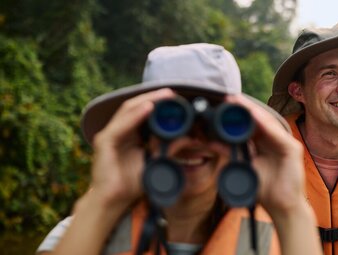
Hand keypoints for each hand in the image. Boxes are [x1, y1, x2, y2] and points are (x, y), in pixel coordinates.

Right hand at [89, 88, 176, 209]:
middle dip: (154, 98)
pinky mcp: (104, 142)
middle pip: (136, 107)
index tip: (177, 99)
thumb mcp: (156, 161)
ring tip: (164, 96)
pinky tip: (148, 108)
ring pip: (128, 110)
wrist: (114, 201)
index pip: (143, 112)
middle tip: (173, 93)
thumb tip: (187, 137)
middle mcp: (118, 131)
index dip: (159, 103)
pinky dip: (135, 116)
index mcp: (130, 133)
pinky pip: (121, 125)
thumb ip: (168, 148)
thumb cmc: (132, 183)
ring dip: (147, 101)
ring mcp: (109, 134)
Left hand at [224, 95, 305, 215]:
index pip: (250, 123)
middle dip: (244, 107)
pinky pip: (276, 134)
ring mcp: (285, 142)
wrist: (281, 206)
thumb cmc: (264, 188)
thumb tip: (210, 140)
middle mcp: (275, 139)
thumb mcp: (242, 166)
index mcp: (264, 142)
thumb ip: (229, 152)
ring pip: (267, 123)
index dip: (238, 112)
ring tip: (238, 102)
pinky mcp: (292, 149)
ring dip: (253, 111)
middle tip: (228, 96)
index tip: (222, 102)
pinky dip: (265, 124)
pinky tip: (254, 116)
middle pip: (259, 119)